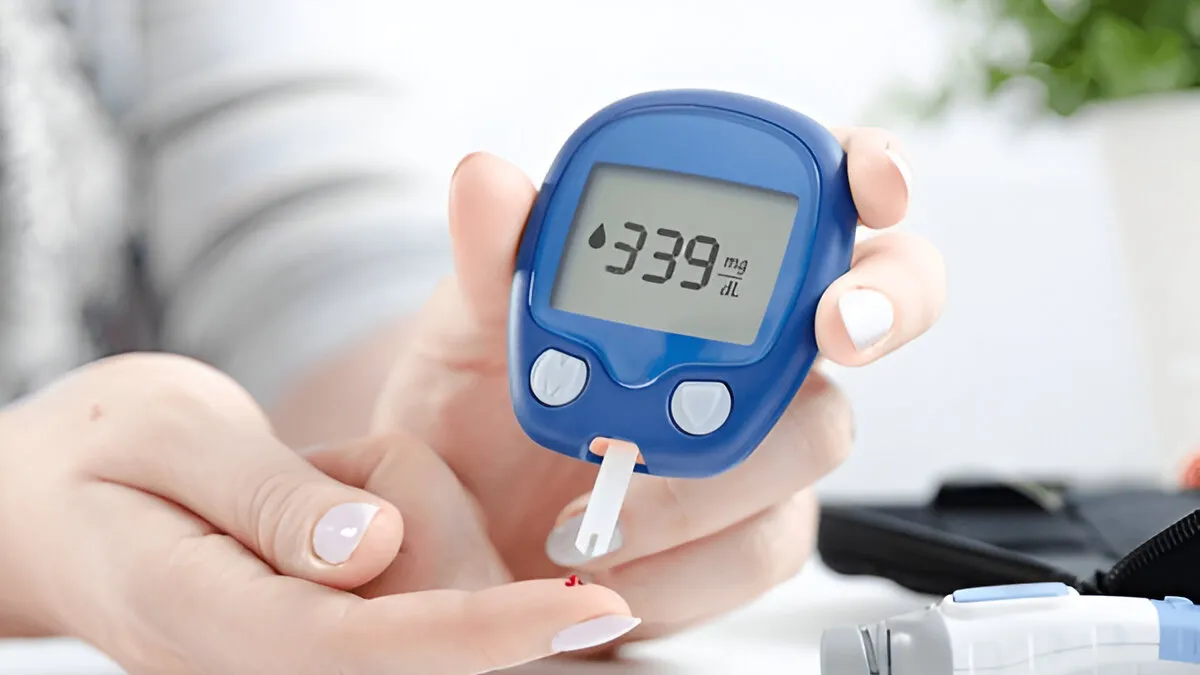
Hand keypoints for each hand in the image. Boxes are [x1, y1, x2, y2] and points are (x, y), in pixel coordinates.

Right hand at [0, 354, 636, 673]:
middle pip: (417, 638)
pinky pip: (415, 599)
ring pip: (428, 610)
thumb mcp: (170, 437)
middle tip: (348, 469)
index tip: (584, 607)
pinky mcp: (326, 644)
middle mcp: (257, 663)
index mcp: (205, 613)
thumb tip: (373, 545)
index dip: (480, 634)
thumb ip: (271, 496)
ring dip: (419, 530)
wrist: (57, 510)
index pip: (361, 647)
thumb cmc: (103, 457)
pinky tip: (343, 511)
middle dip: (445, 552)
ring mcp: (291, 663)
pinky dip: (417, 545)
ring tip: (313, 481)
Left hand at [371, 129, 944, 641]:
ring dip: (718, 471)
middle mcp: (758, 343)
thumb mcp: (469, 321)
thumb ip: (492, 253)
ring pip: (821, 434)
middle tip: (837, 328)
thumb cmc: (477, 406)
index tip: (872, 187)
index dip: (871, 175)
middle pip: (885, 301)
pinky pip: (763, 546)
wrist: (461, 527)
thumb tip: (487, 179)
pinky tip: (612, 561)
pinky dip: (687, 561)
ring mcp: (765, 438)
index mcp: (704, 265)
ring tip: (600, 505)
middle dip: (886, 303)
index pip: (818, 193)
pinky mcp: (749, 531)